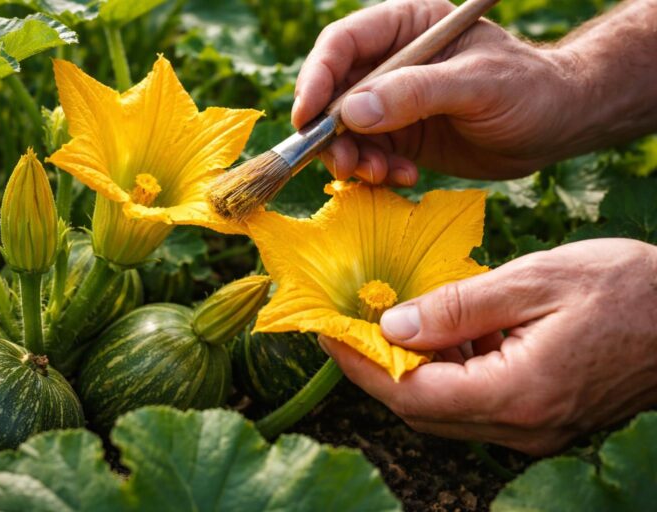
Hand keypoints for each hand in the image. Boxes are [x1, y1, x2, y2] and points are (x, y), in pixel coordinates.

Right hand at [294, 0, 584, 184]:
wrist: (556, 126)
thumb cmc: (527, 89)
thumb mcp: (476, 85)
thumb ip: (415, 94)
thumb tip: (350, 113)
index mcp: (406, 27)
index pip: (343, 44)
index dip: (317, 78)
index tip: (308, 119)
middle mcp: (391, 63)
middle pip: (333, 93)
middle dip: (331, 132)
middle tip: (343, 164)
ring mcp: (393, 102)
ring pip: (345, 132)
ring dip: (353, 158)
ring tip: (381, 175)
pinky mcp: (400, 137)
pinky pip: (368, 156)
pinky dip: (375, 173)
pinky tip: (405, 178)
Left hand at [319, 239, 656, 454]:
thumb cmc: (625, 288)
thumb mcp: (534, 280)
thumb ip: (457, 307)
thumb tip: (391, 326)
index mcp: (517, 393)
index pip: (410, 393)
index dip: (359, 364)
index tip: (325, 332)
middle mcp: (521, 426)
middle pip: (421, 409)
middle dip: (375, 368)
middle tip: (348, 323)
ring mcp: (533, 429)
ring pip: (444, 408)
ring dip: (410, 369)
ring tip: (389, 321)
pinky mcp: (541, 419)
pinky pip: (474, 403)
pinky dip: (447, 371)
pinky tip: (444, 332)